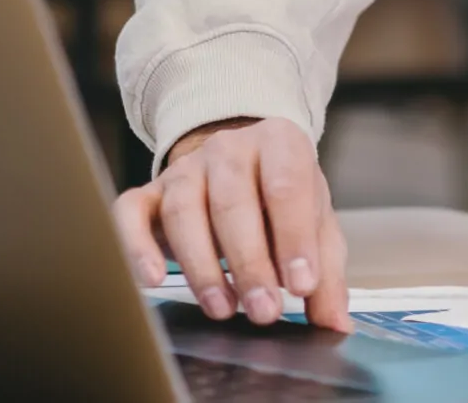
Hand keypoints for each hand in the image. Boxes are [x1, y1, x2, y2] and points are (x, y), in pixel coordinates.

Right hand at [112, 116, 351, 332]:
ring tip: (223, 308)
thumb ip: (327, 271)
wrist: (240, 165)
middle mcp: (229, 149)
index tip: (301, 285)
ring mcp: (185, 169)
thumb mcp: (317, 224)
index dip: (294, 236)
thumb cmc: (281, 198)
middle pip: (232, 201)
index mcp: (280, 144)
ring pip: (184, 210)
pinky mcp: (150, 192)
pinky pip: (131, 213)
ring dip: (203, 266)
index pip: (287, 186)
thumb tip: (336, 324)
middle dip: (249, 262)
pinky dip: (137, 246)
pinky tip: (153, 279)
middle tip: (264, 310)